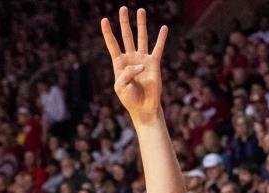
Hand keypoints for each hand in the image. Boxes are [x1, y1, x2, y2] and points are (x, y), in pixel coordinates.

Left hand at [101, 7, 168, 123]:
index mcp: (119, 64)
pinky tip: (164, 28)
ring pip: (141, 38)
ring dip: (141, 24)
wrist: (143, 107)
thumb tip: (141, 64)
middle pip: (127, 36)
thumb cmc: (129, 99)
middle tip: (123, 8)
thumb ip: (127, 74)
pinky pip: (158, 48)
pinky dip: (161, 38)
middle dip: (125, 23)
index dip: (108, 33)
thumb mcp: (121, 87)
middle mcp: (131, 58)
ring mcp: (143, 59)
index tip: (104, 20)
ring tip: (140, 10)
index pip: (112, 45)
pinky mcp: (154, 63)